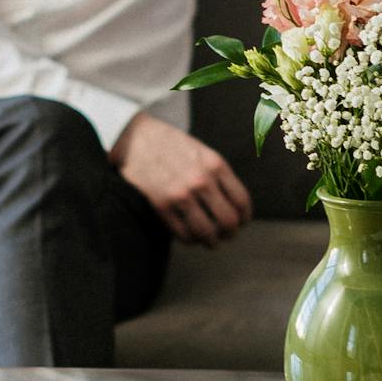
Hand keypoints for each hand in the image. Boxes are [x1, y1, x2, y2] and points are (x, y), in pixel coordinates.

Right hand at [111, 113, 251, 245]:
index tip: (241, 223)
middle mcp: (201, 181)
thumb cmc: (173, 147)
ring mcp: (180, 194)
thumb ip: (220, 176)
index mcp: (216, 165)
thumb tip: (236, 208)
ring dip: (211, 241)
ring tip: (210, 241)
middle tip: (226, 235)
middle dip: (230, 233)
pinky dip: (190, 240)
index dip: (244, 218)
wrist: (137, 139)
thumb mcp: (204, 153)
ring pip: (206, 232)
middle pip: (228, 221)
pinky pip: (183, 234)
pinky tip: (191, 236)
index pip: (241, 201)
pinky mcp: (161, 205)